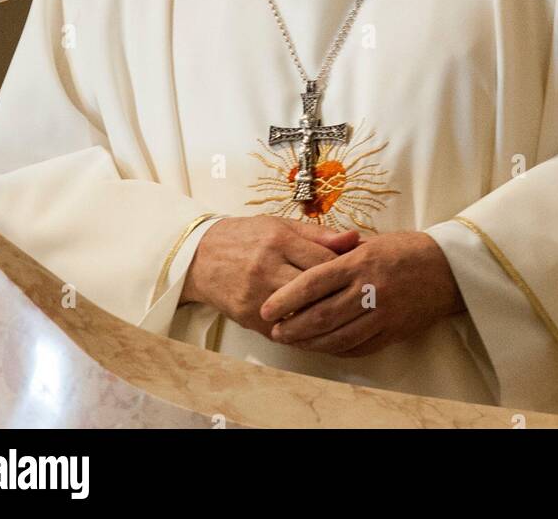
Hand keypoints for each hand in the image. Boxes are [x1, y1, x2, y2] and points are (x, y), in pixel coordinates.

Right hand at [180, 216, 359, 336]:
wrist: (200, 257)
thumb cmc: (245, 237)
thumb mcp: (280, 225)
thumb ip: (319, 234)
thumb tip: (355, 238)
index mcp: (279, 241)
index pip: (324, 261)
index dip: (345, 269)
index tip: (356, 273)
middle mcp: (267, 268)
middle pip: (315, 290)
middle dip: (337, 295)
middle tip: (354, 298)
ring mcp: (257, 295)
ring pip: (302, 314)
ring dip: (322, 316)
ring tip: (339, 314)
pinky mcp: (249, 317)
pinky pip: (284, 331)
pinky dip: (302, 331)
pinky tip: (315, 327)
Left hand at [258, 230, 465, 356]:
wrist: (448, 269)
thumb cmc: (407, 249)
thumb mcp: (372, 240)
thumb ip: (340, 251)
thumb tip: (307, 257)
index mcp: (359, 262)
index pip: (313, 282)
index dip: (286, 298)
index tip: (268, 307)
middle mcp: (369, 289)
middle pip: (321, 315)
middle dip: (292, 327)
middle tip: (275, 330)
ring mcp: (382, 314)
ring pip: (337, 337)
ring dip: (310, 343)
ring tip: (294, 342)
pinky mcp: (393, 332)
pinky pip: (358, 347)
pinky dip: (336, 350)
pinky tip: (323, 347)